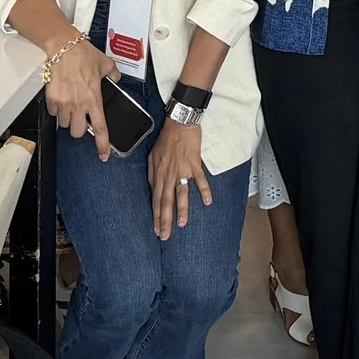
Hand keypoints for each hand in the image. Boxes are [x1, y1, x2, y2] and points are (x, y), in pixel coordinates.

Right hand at [45, 34, 119, 157]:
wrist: (64, 47)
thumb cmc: (84, 55)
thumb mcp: (106, 64)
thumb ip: (113, 74)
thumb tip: (116, 78)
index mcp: (95, 99)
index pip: (100, 127)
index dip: (102, 144)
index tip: (103, 155)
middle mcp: (79, 104)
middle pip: (78, 132)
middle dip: (80, 128)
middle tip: (82, 117)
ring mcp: (63, 103)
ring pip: (64, 125)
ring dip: (68, 119)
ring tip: (71, 105)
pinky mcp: (51, 99)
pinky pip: (53, 113)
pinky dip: (56, 110)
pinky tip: (61, 98)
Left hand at [148, 119, 212, 238]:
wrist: (179, 123)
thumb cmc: (166, 138)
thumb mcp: (152, 155)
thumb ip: (152, 174)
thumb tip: (152, 187)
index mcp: (158, 173)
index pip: (155, 199)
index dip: (155, 215)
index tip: (156, 229)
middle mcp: (169, 174)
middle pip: (166, 201)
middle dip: (165, 220)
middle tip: (165, 235)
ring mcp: (182, 170)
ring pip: (181, 194)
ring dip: (182, 210)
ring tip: (182, 224)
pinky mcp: (194, 164)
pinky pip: (199, 179)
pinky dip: (204, 190)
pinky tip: (207, 202)